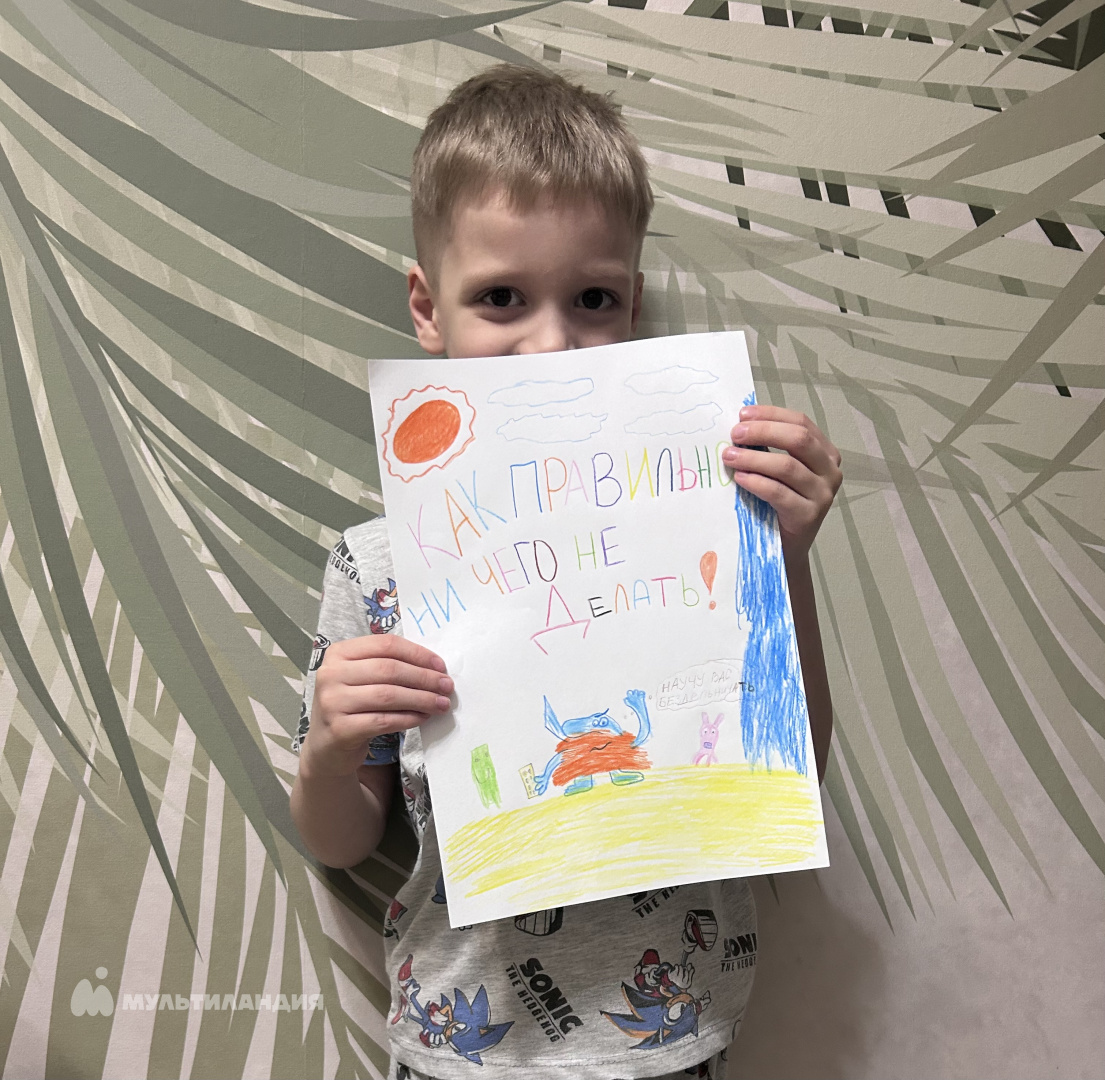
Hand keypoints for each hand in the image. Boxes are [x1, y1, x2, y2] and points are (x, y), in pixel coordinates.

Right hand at [301, 635, 451, 778]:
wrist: (327, 747)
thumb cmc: (352, 706)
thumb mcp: (362, 678)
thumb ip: (389, 666)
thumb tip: (434, 668)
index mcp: (339, 653)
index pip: (386, 645)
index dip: (417, 654)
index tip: (440, 666)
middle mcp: (330, 674)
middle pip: (389, 669)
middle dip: (424, 678)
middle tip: (447, 686)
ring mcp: (332, 701)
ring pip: (388, 695)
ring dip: (421, 699)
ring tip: (441, 704)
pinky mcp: (340, 729)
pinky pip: (383, 720)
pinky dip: (408, 718)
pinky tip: (423, 718)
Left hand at [721, 405, 841, 562]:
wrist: (786, 547)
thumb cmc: (778, 504)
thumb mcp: (778, 471)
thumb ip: (769, 448)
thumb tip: (740, 425)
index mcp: (825, 453)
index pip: (801, 423)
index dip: (771, 415)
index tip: (743, 414)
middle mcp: (830, 471)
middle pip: (798, 439)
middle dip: (763, 432)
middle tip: (735, 434)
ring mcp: (823, 494)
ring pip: (787, 466)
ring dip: (753, 458)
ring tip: (729, 456)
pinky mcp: (809, 516)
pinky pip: (779, 493)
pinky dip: (756, 482)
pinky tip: (740, 478)